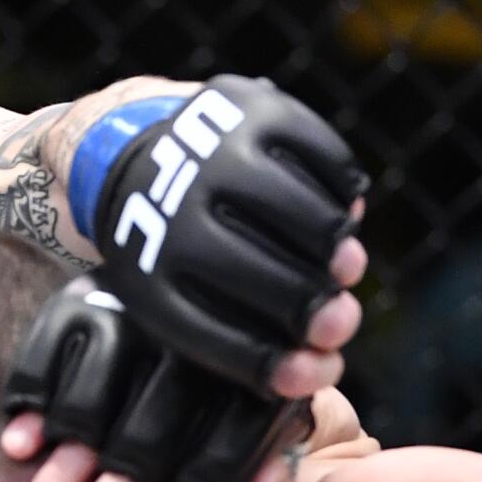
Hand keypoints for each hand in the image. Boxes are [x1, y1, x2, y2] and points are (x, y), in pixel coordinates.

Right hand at [0, 275, 312, 481]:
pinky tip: (17, 449)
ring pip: (88, 404)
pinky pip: (43, 359)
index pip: (219, 446)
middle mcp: (181, 340)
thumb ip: (258, 446)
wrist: (175, 243)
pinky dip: (28, 406)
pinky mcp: (71, 301)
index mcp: (236, 367)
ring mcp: (122, 316)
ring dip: (61, 467)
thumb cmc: (221, 354)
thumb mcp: (257, 387)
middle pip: (145, 434)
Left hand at [77, 75, 368, 396]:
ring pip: (295, 211)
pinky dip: (340, 188)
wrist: (135, 155)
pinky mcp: (252, 106)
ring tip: (347, 267)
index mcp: (146, 272)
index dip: (272, 363)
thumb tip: (327, 371)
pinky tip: (342, 210)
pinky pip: (319, 153)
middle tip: (342, 323)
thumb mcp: (183, 294)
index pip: (214, 333)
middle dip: (310, 307)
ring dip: (333, 248)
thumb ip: (250, 336)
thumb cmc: (179, 251)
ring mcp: (212, 150)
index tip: (319, 375)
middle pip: (258, 273)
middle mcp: (171, 207)